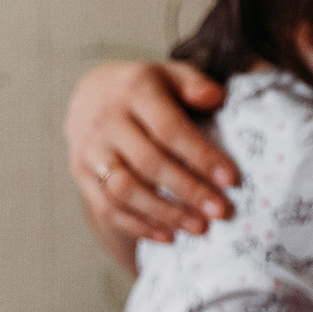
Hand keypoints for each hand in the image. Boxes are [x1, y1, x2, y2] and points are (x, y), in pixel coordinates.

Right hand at [68, 60, 235, 245]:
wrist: (91, 93)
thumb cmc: (147, 88)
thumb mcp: (172, 75)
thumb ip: (195, 84)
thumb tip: (217, 97)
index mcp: (134, 91)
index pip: (170, 129)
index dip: (201, 156)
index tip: (232, 180)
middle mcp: (106, 120)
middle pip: (149, 163)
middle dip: (189, 190)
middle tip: (221, 212)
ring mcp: (89, 149)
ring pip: (125, 189)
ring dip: (164, 213)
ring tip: (199, 227)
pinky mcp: (80, 172)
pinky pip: (106, 206)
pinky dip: (138, 225)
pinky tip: (168, 236)